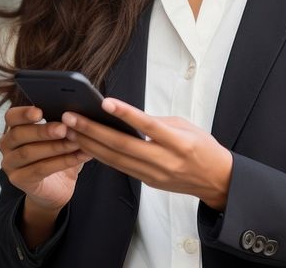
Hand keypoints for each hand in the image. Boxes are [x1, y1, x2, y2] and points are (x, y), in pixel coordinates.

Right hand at [0, 106, 90, 213]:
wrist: (57, 185)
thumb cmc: (58, 152)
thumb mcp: (60, 134)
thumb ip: (62, 121)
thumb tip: (76, 110)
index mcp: (14, 127)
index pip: (11, 117)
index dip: (24, 113)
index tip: (40, 112)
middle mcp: (7, 145)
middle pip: (19, 134)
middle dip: (43, 131)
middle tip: (64, 128)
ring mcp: (10, 164)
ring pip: (28, 152)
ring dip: (55, 146)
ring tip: (75, 142)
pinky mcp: (19, 180)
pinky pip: (40, 169)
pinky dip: (62, 161)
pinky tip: (79, 155)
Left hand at [62, 99, 233, 209]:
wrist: (215, 179)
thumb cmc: (203, 147)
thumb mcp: (186, 126)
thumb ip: (158, 122)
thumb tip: (129, 116)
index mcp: (178, 142)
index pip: (147, 126)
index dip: (126, 114)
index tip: (105, 102)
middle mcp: (164, 161)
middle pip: (123, 146)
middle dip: (93, 131)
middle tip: (72, 118)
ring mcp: (153, 175)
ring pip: (116, 160)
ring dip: (90, 145)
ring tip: (71, 131)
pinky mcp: (147, 183)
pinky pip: (121, 168)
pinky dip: (102, 156)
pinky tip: (87, 146)